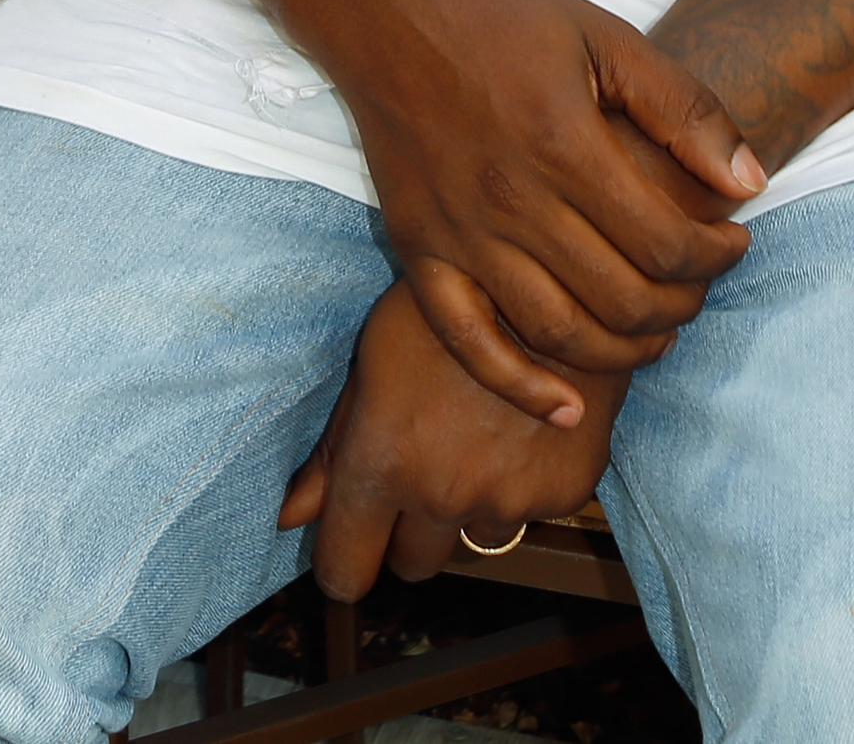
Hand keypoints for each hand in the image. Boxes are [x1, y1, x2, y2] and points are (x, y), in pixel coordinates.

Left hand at [278, 278, 625, 601]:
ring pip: (473, 539)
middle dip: (409, 531)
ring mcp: (506, 499)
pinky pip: (529, 513)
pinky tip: (525, 428)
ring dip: (470, 508)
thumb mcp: (376, 359)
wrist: (556, 280)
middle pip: (411, 565)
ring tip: (481, 437)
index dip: (345, 564)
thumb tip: (292, 517)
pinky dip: (524, 485)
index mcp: (384, 463)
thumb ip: (335, 448)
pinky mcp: (562, 494)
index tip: (354, 546)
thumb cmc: (453, 304)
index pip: (346, 572)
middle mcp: (442, 494)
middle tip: (425, 468)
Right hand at [295, 0, 762, 421]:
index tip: (734, 241)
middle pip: (621, 299)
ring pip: (558, 334)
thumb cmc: (501, 13)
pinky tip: (568, 406)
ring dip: (623, 351)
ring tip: (657, 334)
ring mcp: (459, 235)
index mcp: (564, 144)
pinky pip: (469, 344)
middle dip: (682, 305)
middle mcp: (510, 202)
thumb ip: (683, 110)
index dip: (717, 256)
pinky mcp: (417, 252)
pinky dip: (520, 388)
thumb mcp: (606, 37)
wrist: (383, 6)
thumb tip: (752, 182)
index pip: (666, 243)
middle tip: (700, 284)